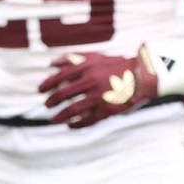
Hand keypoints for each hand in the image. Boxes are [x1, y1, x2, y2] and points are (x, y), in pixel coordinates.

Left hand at [38, 44, 158, 127]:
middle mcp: (91, 82)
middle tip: (47, 105)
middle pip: (63, 95)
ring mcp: (98, 97)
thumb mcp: (97, 57)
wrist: (142, 77)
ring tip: (53, 120)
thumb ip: (75, 59)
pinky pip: (87, 120)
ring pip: (72, 110)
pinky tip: (71, 126)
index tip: (40, 90)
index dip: (47, 84)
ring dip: (60, 116)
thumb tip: (52, 64)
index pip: (59, 77)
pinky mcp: (107, 110)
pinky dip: (76, 125)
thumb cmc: (118, 66)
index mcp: (88, 68)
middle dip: (51, 101)